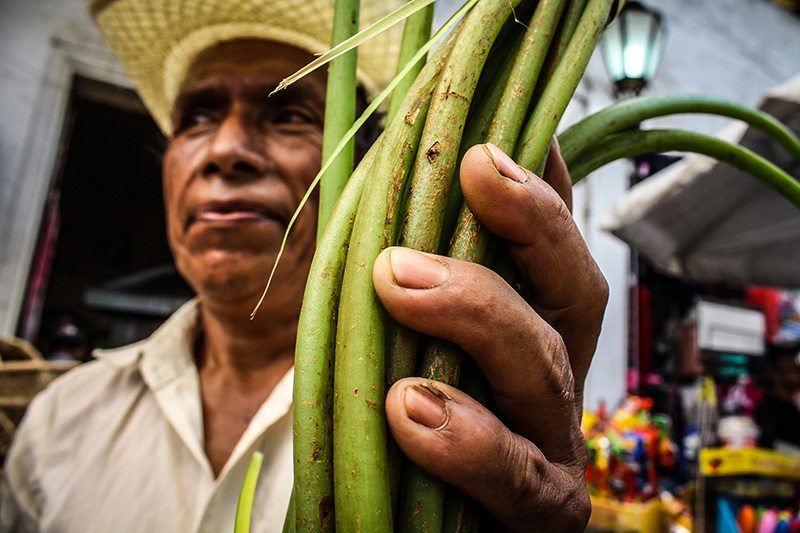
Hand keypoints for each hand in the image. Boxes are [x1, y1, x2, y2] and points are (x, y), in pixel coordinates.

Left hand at [372, 141, 607, 530]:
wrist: (389, 527)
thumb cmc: (386, 424)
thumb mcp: (385, 337)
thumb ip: (397, 274)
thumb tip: (391, 184)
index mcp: (526, 330)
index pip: (547, 248)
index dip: (539, 184)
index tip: (496, 129)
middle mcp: (552, 378)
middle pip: (575, 292)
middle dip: (532, 224)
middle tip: (472, 169)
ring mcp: (554, 446)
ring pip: (547, 370)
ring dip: (479, 314)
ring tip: (400, 282)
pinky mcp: (542, 511)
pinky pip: (521, 480)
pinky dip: (471, 442)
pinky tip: (413, 411)